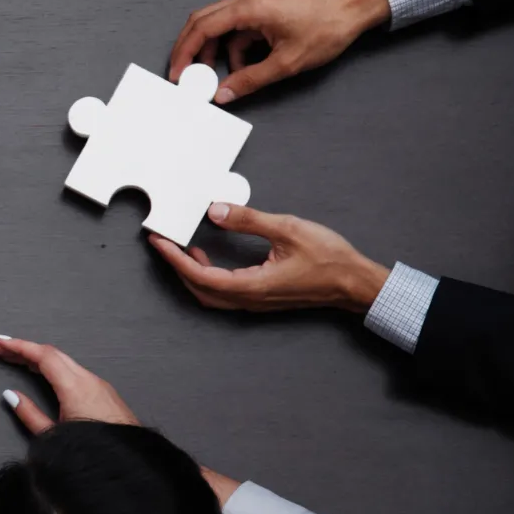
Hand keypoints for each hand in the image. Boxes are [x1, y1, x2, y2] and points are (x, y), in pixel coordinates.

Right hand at [0, 338, 242, 508]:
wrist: (132, 467)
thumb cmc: (95, 455)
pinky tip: (44, 373)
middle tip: (0, 348)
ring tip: (15, 358)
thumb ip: (30, 414)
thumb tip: (11, 396)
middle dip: (24, 348)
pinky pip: (75, 371)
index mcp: (75, 387)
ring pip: (65, 362)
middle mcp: (89, 380)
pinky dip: (55, 367)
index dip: (18, 347)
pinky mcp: (105, 394)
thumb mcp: (54, 437)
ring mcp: (100, 385)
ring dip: (39, 357)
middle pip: (53, 354)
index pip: (43, 356)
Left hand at [149, 202, 389, 313]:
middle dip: (177, 266)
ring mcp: (256, 302)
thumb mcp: (287, 229)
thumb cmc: (329, 259)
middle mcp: (250, 300)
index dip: (176, 259)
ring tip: (179, 248)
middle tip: (161, 243)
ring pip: (211, 294)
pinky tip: (208, 258)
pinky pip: (224, 292)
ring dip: (191, 273)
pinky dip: (208, 277)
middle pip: (199, 289)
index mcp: (253, 286)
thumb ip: (248, 220)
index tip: (159, 242)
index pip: (201, 276)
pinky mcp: (262, 298)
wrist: (354, 282)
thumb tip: (216, 211)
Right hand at [168, 0, 391, 102]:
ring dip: (215, 51)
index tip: (177, 73)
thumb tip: (224, 93)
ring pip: (220, 25)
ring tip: (220, 76)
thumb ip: (250, 80)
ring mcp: (255, 1)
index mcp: (249, 7)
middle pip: (203, 22)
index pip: (202, 28)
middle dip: (191, 50)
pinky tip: (245, 66)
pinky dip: (235, 47)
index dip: (184, 52)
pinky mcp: (264, 7)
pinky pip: (238, 27)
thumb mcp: (286, 62)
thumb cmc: (327, 28)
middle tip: (185, 74)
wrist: (354, 8)